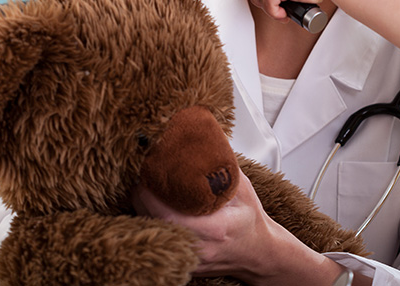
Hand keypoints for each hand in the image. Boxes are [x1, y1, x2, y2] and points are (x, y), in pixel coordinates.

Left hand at [132, 169, 348, 285]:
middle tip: (143, 175)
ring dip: (145, 209)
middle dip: (142, 196)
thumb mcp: (241, 187)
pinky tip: (154, 207)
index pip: (165, 213)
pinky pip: (158, 239)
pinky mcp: (181, 263)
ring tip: (147, 188)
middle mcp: (198, 248)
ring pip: (151, 232)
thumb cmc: (249, 219)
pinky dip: (152, 222)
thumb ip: (220, 165)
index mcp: (214, 228)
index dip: (148, 191)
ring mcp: (188, 259)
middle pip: (150, 222)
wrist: (257, 252)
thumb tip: (202, 136)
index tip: (146, 171)